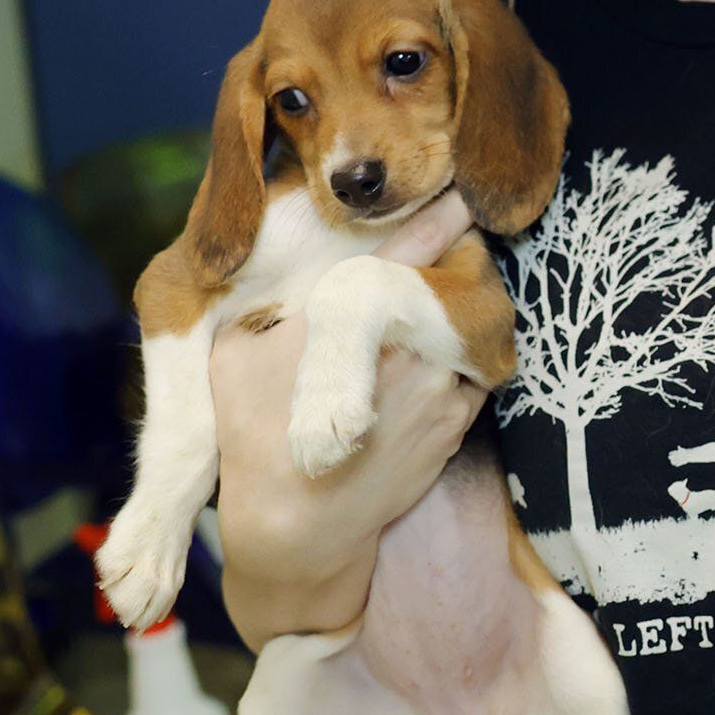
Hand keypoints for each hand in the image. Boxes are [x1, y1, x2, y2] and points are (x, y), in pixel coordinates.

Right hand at [210, 191, 482, 645]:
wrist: (299, 526)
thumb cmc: (254, 431)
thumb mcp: (238, 350)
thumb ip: (272, 297)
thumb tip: (274, 256)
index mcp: (356, 312)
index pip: (416, 241)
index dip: (441, 210)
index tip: (459, 188)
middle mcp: (411, 343)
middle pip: (458, 278)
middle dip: (452, 261)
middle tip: (445, 248)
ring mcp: (443, 385)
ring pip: (473, 322)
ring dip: (461, 309)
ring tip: (435, 304)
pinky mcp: (459, 421)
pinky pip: (476, 367)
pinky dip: (462, 354)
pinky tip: (432, 356)